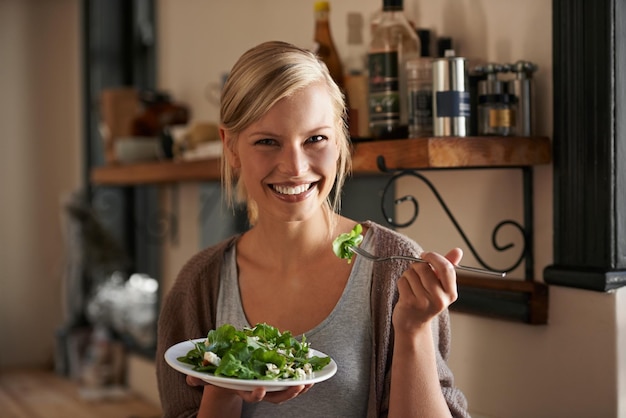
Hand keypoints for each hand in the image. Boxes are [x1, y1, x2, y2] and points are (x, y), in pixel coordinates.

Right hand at [187, 375, 312, 403]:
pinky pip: (291, 382)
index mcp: (242, 388)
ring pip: (285, 392)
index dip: (257, 394)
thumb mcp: (208, 373)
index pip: (250, 394)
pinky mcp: (276, 380)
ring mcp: (268, 387)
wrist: (228, 374)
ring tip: (311, 380)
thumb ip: (198, 376)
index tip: (262, 389)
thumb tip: (188, 377)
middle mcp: (257, 390)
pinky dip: (302, 378)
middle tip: (298, 385)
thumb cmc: (218, 372)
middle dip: (287, 393)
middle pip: (274, 397)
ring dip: (299, 387)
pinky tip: (313, 374)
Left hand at [392, 248, 461, 332]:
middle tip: (416, 275)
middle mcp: (440, 299)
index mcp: (451, 294)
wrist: (413, 325)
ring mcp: (424, 302)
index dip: (433, 257)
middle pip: (424, 267)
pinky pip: (403, 280)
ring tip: (412, 286)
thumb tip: (458, 251)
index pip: (446, 267)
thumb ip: (447, 267)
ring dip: (408, 275)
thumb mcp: (440, 286)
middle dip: (417, 266)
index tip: (425, 255)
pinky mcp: (410, 303)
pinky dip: (402, 283)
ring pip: (411, 273)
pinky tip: (405, 292)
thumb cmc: (426, 301)